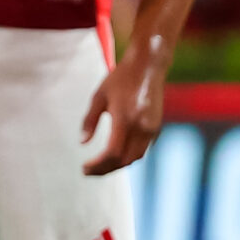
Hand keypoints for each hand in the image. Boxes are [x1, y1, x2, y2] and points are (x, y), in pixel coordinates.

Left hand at [81, 49, 163, 175]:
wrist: (148, 66)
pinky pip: (142, 149)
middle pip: (124, 160)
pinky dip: (127, 156)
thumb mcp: (98, 96)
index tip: (84, 168)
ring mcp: (152, 128)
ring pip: (135, 157)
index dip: (97, 165)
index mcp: (125, 119)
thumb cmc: (120, 78)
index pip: (112, 153)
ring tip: (98, 167)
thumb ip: (89, 120)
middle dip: (106, 170)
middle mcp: (142, 126)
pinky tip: (113, 156)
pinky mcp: (156, 127)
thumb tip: (82, 143)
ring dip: (117, 165)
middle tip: (87, 172)